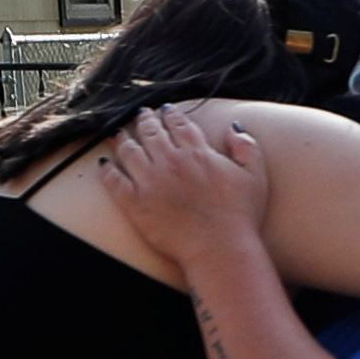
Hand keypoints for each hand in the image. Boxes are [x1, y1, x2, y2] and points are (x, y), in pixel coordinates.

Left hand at [95, 106, 272, 275]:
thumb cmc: (241, 216)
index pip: (178, 124)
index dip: (170, 114)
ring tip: (118, 133)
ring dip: (123, 139)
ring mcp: (150, 182)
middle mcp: (170, 162)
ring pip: (129, 151)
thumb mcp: (255, 176)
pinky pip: (115, 181)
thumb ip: (246, 146)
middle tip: (141, 115)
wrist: (220, 249)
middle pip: (151, 132)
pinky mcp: (136, 204)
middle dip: (145, 120)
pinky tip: (104, 163)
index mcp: (197, 153)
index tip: (164, 110)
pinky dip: (107, 169)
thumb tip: (233, 126)